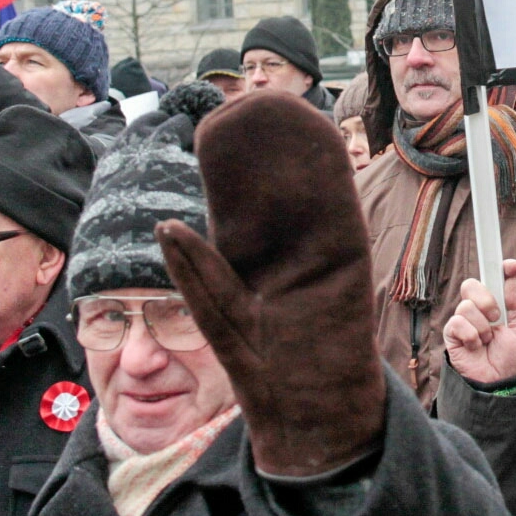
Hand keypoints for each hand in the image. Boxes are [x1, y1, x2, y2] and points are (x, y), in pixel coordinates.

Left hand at [156, 90, 384, 478]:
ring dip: (301, 149)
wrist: (312, 415)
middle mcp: (289, 249)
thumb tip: (166, 224)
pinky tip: (322, 138)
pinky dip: (334, 174)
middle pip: (279, 187)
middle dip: (268, 146)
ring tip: (284, 106)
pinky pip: (342, 210)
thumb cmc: (263, 373)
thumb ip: (196, 272)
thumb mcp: (218, 318)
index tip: (218, 125)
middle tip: (253, 100)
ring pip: (312, 189)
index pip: (241, 204)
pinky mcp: (349, 260)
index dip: (232, 167)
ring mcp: (322, 251)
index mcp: (253, 261)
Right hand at [444, 259, 515, 383]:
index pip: (490, 279)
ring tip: (487, 341)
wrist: (499, 382)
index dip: (499, 268)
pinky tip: (475, 346)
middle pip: (471, 285)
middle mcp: (476, 309)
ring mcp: (463, 320)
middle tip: (496, 318)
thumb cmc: (509, 357)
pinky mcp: (452, 334)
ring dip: (482, 327)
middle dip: (486, 300)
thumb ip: (515, 301)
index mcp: (493, 304)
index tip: (512, 266)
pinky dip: (471, 336)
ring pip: (466, 306)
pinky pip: (458, 323)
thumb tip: (513, 271)